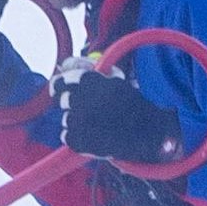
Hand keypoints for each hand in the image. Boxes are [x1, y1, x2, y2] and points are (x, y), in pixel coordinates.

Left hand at [55, 60, 186, 164]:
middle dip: (73, 103)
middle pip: (62, 100)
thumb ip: (89, 69)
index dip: (61, 85)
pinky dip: (78, 137)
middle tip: (88, 110)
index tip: (61, 90)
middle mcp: (79, 98)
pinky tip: (95, 136)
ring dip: (78, 121)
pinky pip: (66, 136)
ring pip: (66, 119)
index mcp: (88, 80)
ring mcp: (76, 121)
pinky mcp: (75, 140)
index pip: (60, 81)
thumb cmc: (131, 103)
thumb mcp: (114, 79)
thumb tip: (63, 65)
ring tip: (98, 124)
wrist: (146, 131)